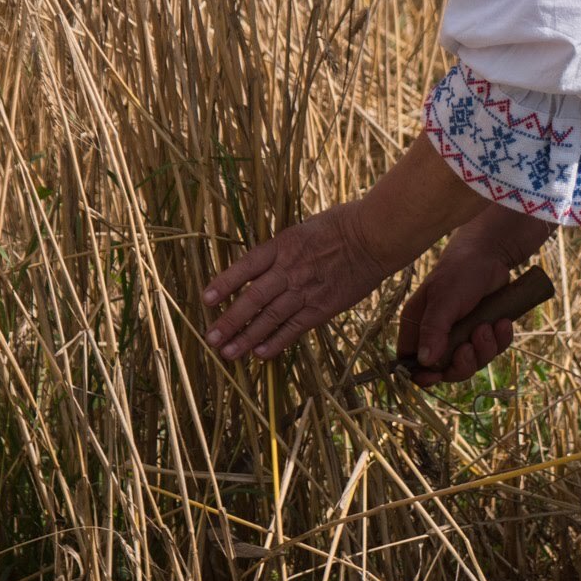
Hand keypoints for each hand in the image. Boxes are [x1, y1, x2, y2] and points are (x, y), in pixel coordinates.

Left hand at [205, 197, 403, 361]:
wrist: (374, 237)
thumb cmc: (341, 226)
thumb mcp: (303, 229)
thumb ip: (282, 250)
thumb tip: (261, 269)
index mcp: (282, 245)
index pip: (245, 267)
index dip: (224, 284)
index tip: (206, 300)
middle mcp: (290, 269)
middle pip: (253, 299)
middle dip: (229, 321)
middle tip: (210, 338)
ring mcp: (306, 290)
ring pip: (270, 318)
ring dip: (246, 337)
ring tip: (227, 353)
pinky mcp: (323, 307)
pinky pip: (295, 328)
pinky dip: (277, 342)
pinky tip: (261, 354)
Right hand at [398, 241, 512, 383]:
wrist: (491, 256)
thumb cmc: (459, 272)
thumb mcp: (444, 299)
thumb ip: (433, 330)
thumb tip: (424, 362)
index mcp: (418, 326)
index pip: (412, 362)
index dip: (422, 375)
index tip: (436, 376)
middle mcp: (437, 335)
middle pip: (445, 370)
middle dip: (461, 363)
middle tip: (469, 347)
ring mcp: (461, 335)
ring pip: (472, 363)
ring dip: (483, 349)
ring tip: (488, 326)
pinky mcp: (483, 333)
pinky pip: (492, 351)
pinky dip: (500, 340)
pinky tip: (503, 322)